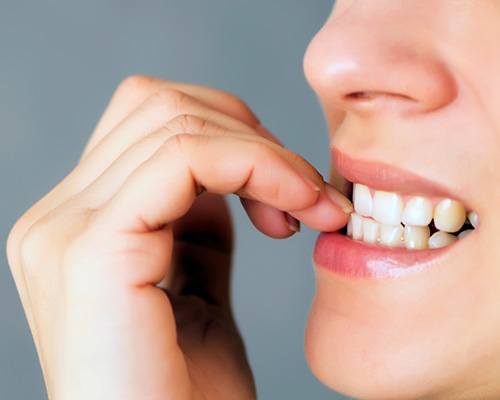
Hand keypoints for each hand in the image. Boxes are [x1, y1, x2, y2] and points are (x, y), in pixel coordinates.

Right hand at [6, 76, 351, 399]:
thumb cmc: (186, 397)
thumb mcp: (196, 292)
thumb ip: (196, 230)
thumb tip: (218, 179)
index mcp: (79, 225)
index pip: (150, 121)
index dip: (234, 137)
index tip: (293, 192)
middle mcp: (59, 218)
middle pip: (161, 105)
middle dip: (252, 135)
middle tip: (306, 193)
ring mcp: (66, 229)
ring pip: (176, 120)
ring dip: (265, 153)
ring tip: (309, 206)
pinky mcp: (92, 250)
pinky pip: (185, 157)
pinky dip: (255, 166)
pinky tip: (293, 209)